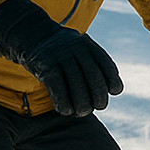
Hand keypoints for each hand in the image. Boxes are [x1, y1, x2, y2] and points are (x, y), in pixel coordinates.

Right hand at [0, 0, 122, 115]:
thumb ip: (97, 64)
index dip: (113, 80)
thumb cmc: (62, 50)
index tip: (116, 92)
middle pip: (93, 77)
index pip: (106, 64)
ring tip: (83, 112)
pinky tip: (66, 111)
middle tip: (101, 106)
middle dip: (99, 95)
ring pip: (76, 85)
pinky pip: (58, 89)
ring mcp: (60, 57)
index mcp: (88, 45)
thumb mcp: (81, 49)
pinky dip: (64, 103)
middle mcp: (75, 49)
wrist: (33, 36)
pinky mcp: (45, 68)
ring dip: (82, 103)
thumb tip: (116, 88)